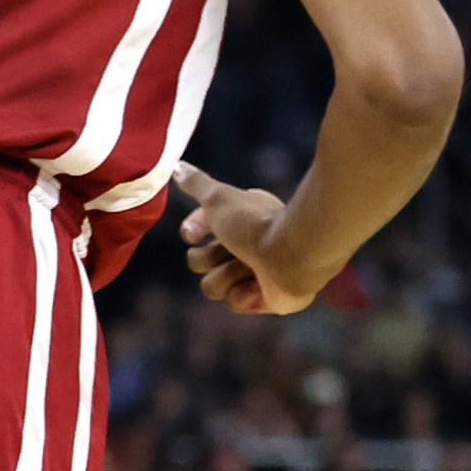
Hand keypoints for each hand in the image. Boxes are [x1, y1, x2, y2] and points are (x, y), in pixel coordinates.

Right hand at [174, 162, 325, 315]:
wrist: (294, 254)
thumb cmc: (255, 223)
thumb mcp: (217, 198)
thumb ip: (196, 184)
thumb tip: (177, 167)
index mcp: (236, 220)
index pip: (195, 232)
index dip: (192, 232)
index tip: (195, 233)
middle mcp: (244, 246)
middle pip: (199, 261)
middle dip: (211, 258)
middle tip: (231, 251)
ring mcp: (254, 274)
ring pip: (213, 286)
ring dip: (228, 276)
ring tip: (250, 269)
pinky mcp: (264, 299)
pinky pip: (236, 303)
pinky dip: (247, 294)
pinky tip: (262, 285)